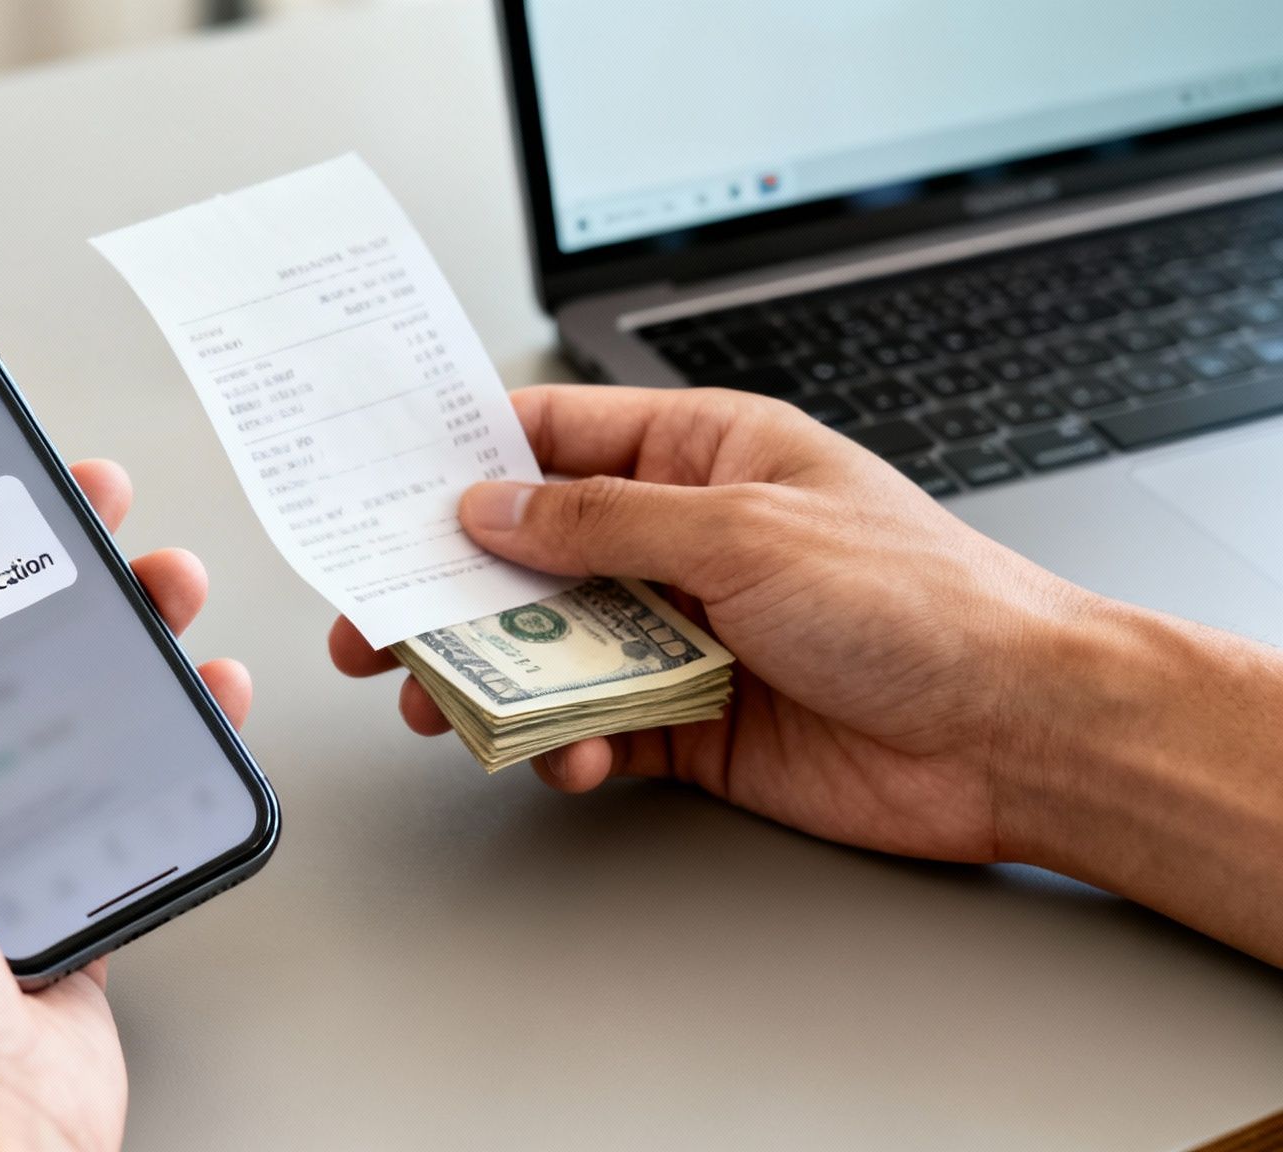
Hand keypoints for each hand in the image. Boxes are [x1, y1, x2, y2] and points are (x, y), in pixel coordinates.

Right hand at [329, 385, 1095, 864]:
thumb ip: (604, 521)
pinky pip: (596, 724)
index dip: (466, 456)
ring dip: (490, 676)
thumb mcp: (745, 532)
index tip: (383, 485)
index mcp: (707, 455)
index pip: (559, 437)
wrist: (1017, 734)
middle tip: (376, 620)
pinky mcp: (693, 721)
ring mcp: (688, 632)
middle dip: (450, 587)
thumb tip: (494, 507)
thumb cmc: (922, 602)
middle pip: (534, 552)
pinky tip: (565, 754)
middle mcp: (688, 539)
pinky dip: (563, 743)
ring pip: (551, 647)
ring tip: (436, 703)